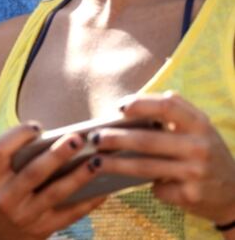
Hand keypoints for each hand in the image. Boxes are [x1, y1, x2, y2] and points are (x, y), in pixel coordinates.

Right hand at [0, 123, 106, 239]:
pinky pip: (71, 214)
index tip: (37, 126)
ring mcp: (26, 216)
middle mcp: (6, 198)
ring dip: (78, 176)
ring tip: (96, 160)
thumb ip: (16, 160)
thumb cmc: (1, 195)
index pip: (0, 151)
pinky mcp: (44, 229)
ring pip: (56, 193)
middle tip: (76, 138)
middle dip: (57, 154)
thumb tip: (55, 139)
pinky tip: (103, 188)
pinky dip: (88, 201)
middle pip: (34, 173)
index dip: (17, 136)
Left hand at [91, 92, 234, 229]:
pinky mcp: (191, 196)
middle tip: (93, 138)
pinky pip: (158, 188)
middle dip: (115, 139)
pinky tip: (142, 185)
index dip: (141, 104)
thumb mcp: (199, 129)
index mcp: (200, 124)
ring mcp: (196, 173)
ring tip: (94, 162)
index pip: (168, 106)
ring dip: (115, 164)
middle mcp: (199, 147)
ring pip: (145, 167)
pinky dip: (149, 186)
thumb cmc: (206, 154)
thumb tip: (131, 104)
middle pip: (147, 140)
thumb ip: (174, 113)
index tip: (119, 108)